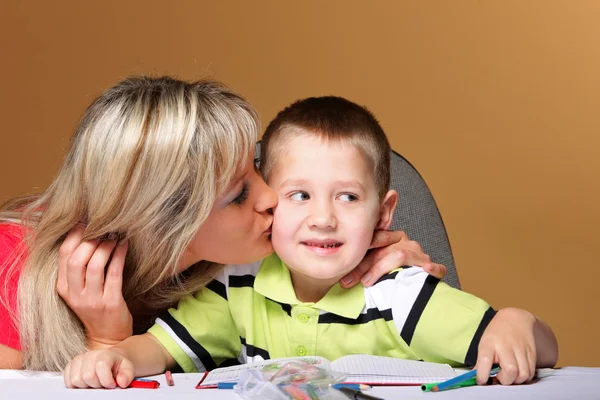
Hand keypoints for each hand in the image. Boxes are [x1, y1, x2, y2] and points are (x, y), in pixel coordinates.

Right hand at [56, 225, 132, 348]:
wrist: (107, 337)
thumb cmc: (95, 306)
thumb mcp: (80, 290)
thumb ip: (79, 268)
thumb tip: (89, 233)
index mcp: (64, 288)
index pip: (63, 256)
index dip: (74, 235)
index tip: (85, 221)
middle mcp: (75, 294)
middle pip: (77, 259)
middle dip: (90, 240)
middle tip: (104, 228)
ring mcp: (92, 300)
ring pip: (95, 266)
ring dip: (106, 246)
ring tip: (115, 235)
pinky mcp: (110, 303)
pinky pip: (114, 273)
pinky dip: (119, 255)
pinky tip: (124, 245)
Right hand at [64, 349, 133, 388]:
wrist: (110, 361)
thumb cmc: (118, 366)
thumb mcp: (128, 369)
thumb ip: (127, 375)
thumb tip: (122, 382)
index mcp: (104, 355)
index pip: (101, 366)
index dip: (107, 380)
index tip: (112, 384)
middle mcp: (89, 355)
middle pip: (87, 376)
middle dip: (96, 385)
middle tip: (103, 384)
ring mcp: (78, 361)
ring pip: (75, 380)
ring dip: (86, 386)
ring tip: (95, 383)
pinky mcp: (69, 367)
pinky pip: (67, 381)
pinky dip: (76, 386)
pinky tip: (86, 383)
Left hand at [340, 230, 446, 287]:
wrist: (417, 289)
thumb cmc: (391, 274)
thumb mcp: (375, 265)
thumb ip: (363, 264)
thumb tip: (341, 275)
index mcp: (394, 239)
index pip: (375, 240)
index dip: (359, 253)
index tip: (344, 268)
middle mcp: (407, 244)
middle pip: (383, 250)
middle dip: (363, 266)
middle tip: (347, 281)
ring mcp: (420, 256)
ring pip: (399, 256)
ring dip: (380, 269)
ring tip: (366, 283)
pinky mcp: (432, 269)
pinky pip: (435, 267)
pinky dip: (432, 268)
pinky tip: (426, 269)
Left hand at [475, 308, 536, 384]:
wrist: (515, 319)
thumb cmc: (496, 335)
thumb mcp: (484, 344)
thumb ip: (481, 363)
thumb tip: (478, 380)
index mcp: (489, 343)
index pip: (485, 361)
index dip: (482, 375)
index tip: (481, 381)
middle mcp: (506, 346)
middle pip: (510, 371)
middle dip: (505, 380)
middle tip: (499, 377)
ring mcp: (521, 349)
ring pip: (523, 375)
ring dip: (516, 381)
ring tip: (509, 375)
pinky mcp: (532, 353)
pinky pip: (531, 373)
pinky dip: (524, 377)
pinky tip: (518, 372)